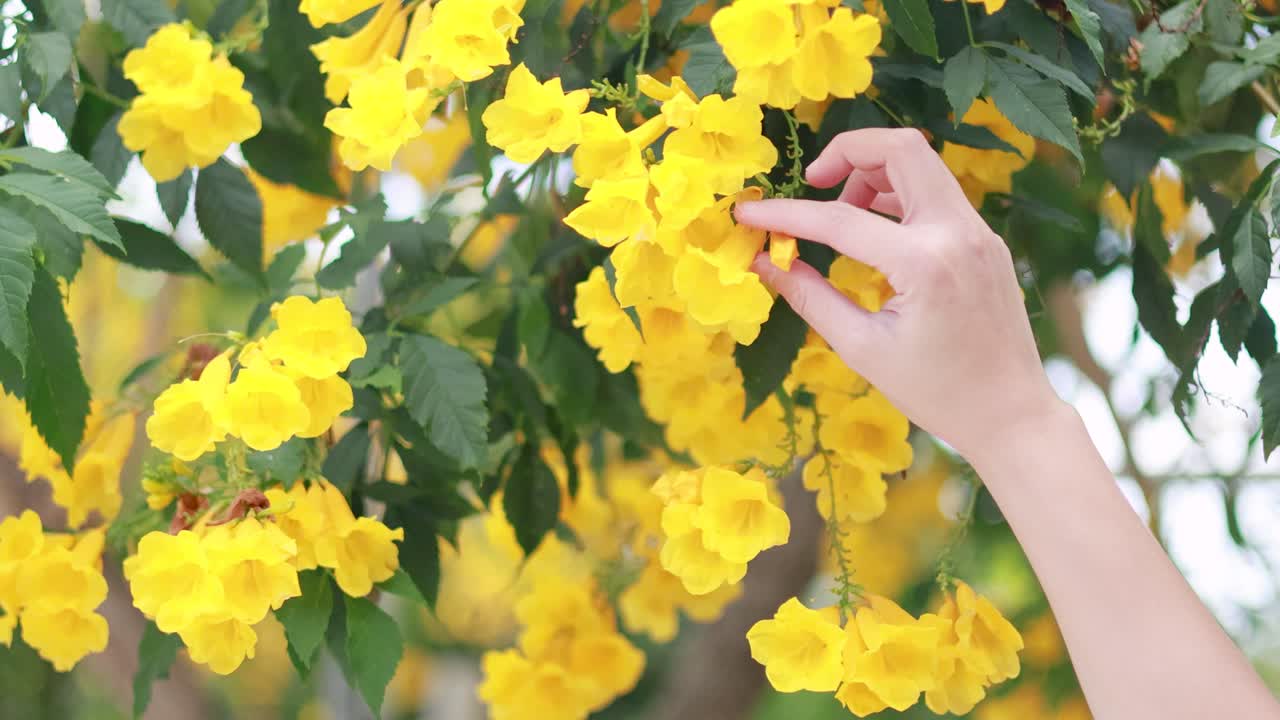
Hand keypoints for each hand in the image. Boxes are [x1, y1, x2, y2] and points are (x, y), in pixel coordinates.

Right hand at [735, 128, 1061, 461]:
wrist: (1012, 414)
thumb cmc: (936, 392)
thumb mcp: (862, 348)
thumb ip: (809, 297)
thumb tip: (762, 262)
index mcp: (924, 265)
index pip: (839, 219)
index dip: (784, 213)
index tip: (748, 213)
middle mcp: (957, 233)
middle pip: (900, 148)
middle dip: (846, 152)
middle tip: (813, 183)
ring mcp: (979, 232)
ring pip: (921, 164)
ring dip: (874, 174)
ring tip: (844, 217)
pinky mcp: (985, 239)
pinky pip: (937, 193)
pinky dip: (899, 196)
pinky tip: (878, 233)